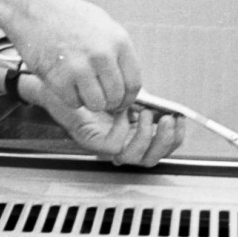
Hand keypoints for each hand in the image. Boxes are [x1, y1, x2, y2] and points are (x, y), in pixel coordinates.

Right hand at [0, 0, 140, 112]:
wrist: (31, 6)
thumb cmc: (65, 13)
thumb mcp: (102, 24)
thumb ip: (116, 51)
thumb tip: (126, 80)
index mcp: (118, 40)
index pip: (133, 83)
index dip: (127, 98)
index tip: (120, 101)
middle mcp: (103, 55)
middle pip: (115, 97)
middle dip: (107, 102)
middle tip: (97, 96)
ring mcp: (80, 67)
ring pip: (96, 104)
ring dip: (88, 101)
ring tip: (79, 87)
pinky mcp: (58, 78)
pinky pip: (73, 103)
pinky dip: (69, 97)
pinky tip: (64, 82)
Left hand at [20, 75, 183, 166]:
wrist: (57, 77)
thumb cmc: (86, 81)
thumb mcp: (120, 89)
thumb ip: (141, 99)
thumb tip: (167, 106)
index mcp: (130, 132)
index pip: (159, 148)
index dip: (174, 139)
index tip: (180, 119)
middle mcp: (119, 143)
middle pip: (151, 159)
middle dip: (165, 142)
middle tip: (168, 120)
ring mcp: (105, 145)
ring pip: (135, 158)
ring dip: (146, 137)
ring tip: (145, 114)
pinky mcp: (91, 142)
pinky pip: (114, 147)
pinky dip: (122, 131)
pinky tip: (120, 113)